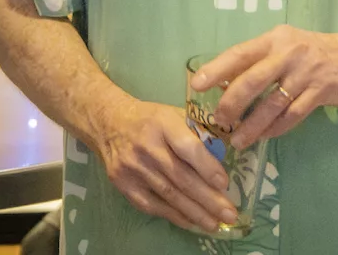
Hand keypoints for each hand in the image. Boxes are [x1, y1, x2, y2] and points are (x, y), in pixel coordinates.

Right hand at [95, 95, 237, 232]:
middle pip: (181, 177)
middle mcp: (147, 146)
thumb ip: (195, 130)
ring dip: (194, 212)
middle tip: (229, 214)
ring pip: (169, 195)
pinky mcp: (124, 185)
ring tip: (215, 223)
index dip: (207, 167)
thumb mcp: (172, 113)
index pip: (188, 148)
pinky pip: (153, 205)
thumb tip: (223, 153)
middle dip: (208, 198)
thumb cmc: (149, 118)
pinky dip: (174, 216)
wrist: (108, 122)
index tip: (225, 183)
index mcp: (163, 123)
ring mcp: (133, 168)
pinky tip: (191, 222)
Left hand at [191, 25, 337, 148]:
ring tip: (237, 140)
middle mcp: (289, 51)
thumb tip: (227, 81)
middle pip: (252, 79)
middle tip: (218, 121)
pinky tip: (266, 137)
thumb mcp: (290, 48)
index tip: (196, 85)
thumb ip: (263, 61)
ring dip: (251, 125)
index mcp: (277, 38)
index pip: (240, 52)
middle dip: (231, 103)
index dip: (217, 68)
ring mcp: (306, 71)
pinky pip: (292, 115)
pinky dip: (276, 128)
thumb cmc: (320, 53)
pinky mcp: (322, 91)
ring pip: (271, 103)